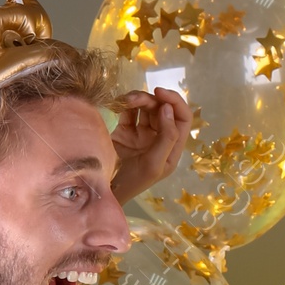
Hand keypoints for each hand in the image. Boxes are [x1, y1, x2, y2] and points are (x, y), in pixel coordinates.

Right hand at [109, 87, 190, 204]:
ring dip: (137, 99)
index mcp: (172, 147)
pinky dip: (124, 104)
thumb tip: (167, 108)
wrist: (103, 189)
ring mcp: (141, 133)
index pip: (182, 118)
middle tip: (134, 99)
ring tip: (125, 101)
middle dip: (151, 100)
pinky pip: (128, 110)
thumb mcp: (154, 164)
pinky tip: (117, 104)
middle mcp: (159, 138)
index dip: (175, 102)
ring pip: (146, 106)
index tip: (160, 94)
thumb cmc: (131, 182)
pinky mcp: (124, 130)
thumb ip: (166, 137)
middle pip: (163, 109)